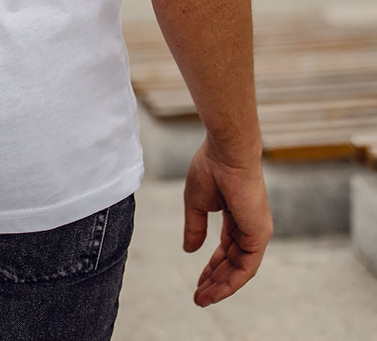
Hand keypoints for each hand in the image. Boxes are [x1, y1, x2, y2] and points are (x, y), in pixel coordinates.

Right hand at [182, 137, 272, 306]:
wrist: (226, 151)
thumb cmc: (211, 167)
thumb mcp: (196, 203)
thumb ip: (195, 227)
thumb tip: (189, 250)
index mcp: (237, 215)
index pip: (226, 248)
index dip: (211, 266)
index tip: (197, 281)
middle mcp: (250, 226)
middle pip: (233, 261)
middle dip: (215, 280)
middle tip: (198, 296)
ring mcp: (257, 231)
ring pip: (240, 268)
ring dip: (221, 285)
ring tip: (202, 298)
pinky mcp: (259, 234)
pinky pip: (247, 266)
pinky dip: (232, 281)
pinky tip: (216, 290)